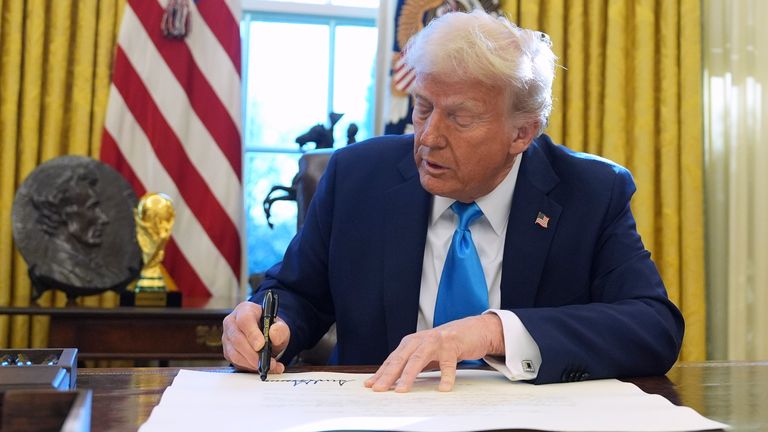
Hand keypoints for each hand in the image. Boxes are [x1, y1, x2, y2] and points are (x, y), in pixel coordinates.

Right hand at [222, 300, 290, 373]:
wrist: (267, 335)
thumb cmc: (271, 328)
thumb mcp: (280, 327)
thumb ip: (280, 329)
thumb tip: (273, 333)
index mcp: (245, 310)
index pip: (244, 320)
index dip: (252, 333)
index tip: (261, 345)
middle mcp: (232, 322)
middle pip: (237, 339)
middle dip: (253, 354)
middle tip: (268, 362)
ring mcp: (228, 337)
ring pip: (234, 353)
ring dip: (252, 363)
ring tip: (269, 366)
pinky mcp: (228, 351)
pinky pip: (236, 362)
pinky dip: (250, 367)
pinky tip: (262, 367)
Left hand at [364, 314, 503, 392]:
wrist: (471, 329)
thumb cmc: (445, 344)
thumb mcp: (424, 353)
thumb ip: (411, 364)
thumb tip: (392, 381)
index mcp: (411, 343)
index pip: (393, 360)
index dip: (381, 372)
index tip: (370, 385)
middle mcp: (420, 340)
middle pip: (401, 359)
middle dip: (388, 375)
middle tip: (379, 389)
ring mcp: (436, 342)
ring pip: (419, 359)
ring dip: (409, 375)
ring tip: (402, 390)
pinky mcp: (452, 346)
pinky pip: (448, 364)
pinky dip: (446, 376)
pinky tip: (443, 388)